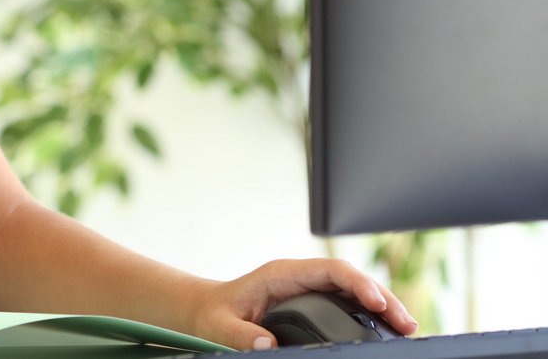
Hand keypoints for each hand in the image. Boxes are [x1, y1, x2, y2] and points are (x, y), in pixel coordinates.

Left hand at [187, 258, 418, 349]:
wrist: (208, 310)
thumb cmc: (215, 314)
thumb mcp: (221, 325)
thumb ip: (241, 335)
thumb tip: (267, 344)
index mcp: (282, 274)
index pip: (330, 270)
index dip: (357, 283)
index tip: (376, 303)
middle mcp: (301, 277)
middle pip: (351, 279)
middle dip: (382, 297)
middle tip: (406, 323)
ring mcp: (310, 288)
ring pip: (355, 291)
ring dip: (382, 306)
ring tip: (407, 327)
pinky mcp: (314, 302)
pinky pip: (348, 303)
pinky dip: (371, 314)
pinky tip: (388, 329)